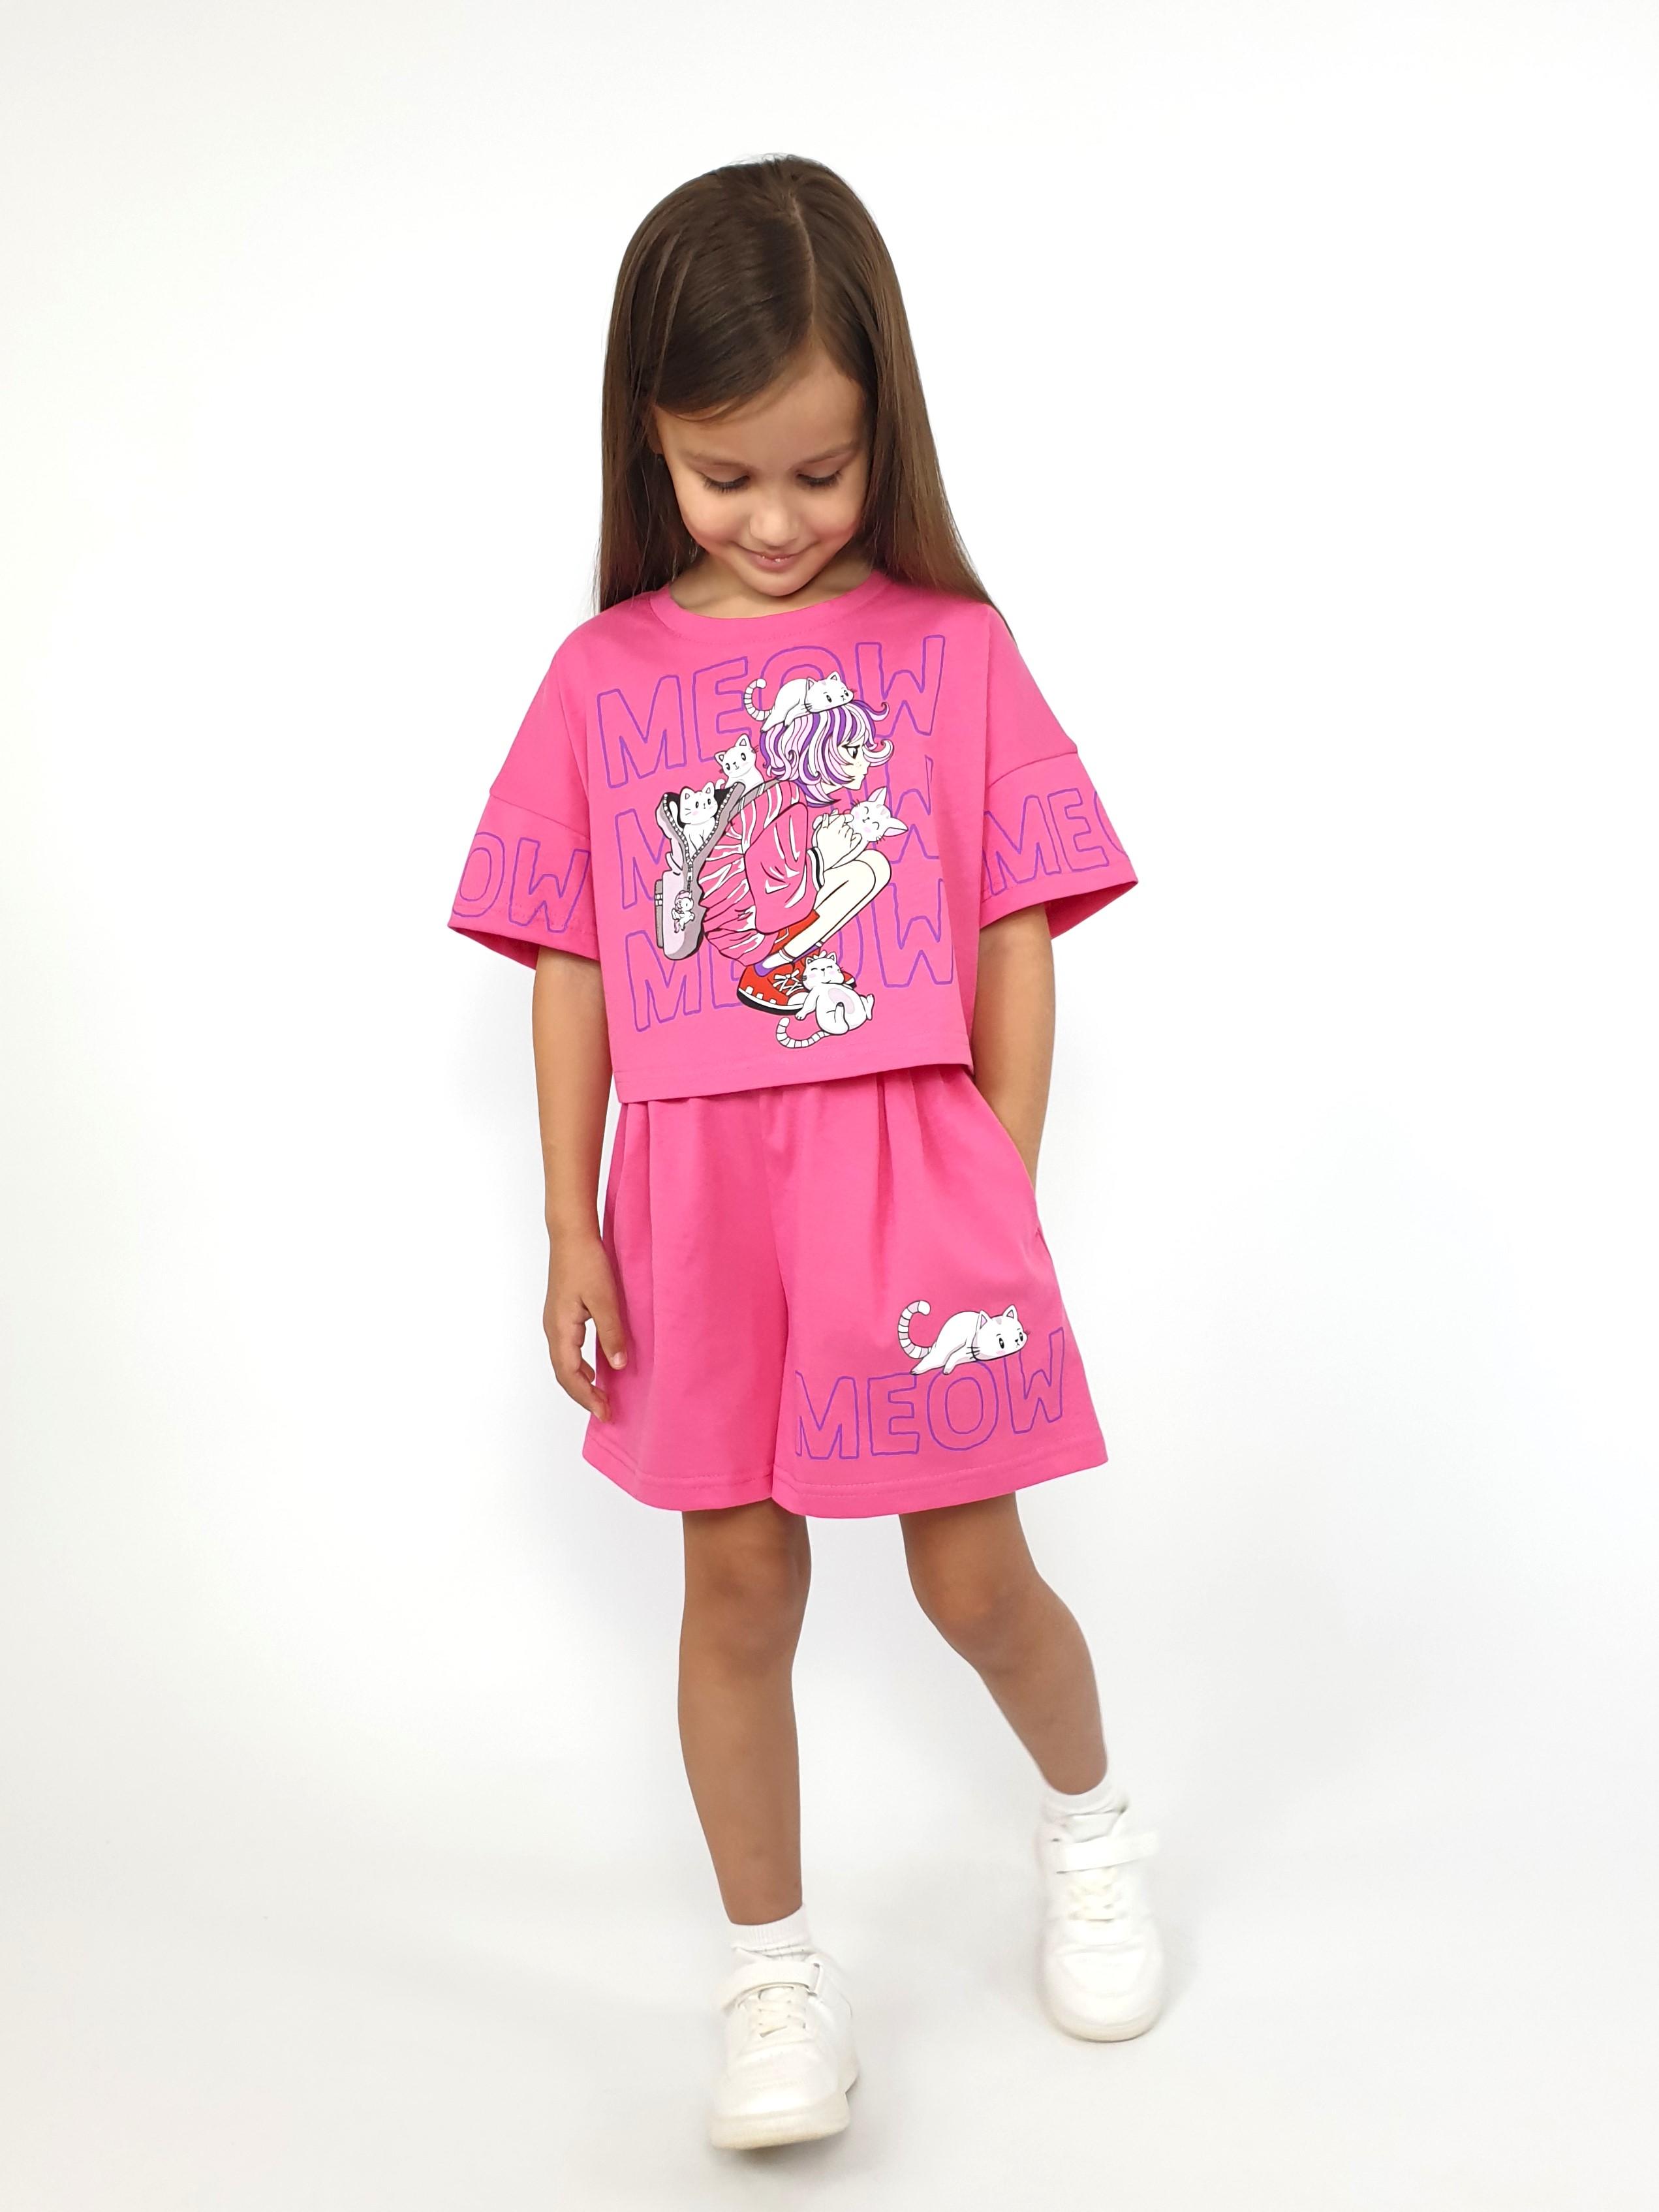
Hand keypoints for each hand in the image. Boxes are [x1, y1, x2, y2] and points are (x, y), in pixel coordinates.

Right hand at [543, 1229, 626, 1419]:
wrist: (571, 1235)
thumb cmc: (586, 1262)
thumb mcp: (605, 1299)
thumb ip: (611, 1333)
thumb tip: (617, 1366)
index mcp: (561, 1329)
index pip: (569, 1374)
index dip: (586, 1396)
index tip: (604, 1412)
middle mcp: (553, 1329)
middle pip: (564, 1374)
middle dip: (583, 1395)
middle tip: (605, 1412)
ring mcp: (555, 1322)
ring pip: (564, 1363)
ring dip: (581, 1382)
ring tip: (601, 1396)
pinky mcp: (562, 1315)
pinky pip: (568, 1350)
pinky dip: (579, 1366)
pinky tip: (595, 1368)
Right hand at [811, 810, 863, 868]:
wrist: (822, 858)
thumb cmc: (820, 844)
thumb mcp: (820, 831)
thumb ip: (825, 821)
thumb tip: (830, 813)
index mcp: (832, 829)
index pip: (842, 818)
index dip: (841, 818)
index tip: (840, 820)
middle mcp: (839, 835)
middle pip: (846, 825)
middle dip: (843, 826)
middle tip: (839, 829)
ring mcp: (845, 842)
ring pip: (851, 830)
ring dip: (848, 831)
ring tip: (843, 835)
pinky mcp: (848, 848)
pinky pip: (856, 838)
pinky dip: (856, 836)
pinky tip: (855, 835)